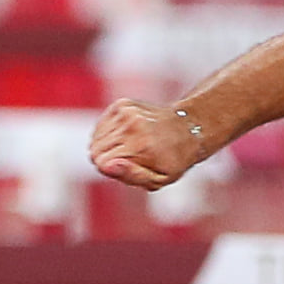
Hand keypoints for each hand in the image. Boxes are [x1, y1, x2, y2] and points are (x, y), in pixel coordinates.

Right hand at [88, 99, 203, 189]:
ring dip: (107, 146)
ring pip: (96, 137)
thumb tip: (108, 166)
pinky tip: (127, 134)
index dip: (111, 170)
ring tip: (130, 146)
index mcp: (141, 147)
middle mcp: (132, 127)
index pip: (101, 163)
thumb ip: (132, 176)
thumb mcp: (160, 179)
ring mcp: (127, 112)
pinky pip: (101, 125)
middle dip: (107, 159)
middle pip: (96, 150)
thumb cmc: (173, 160)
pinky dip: (109, 133)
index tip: (127, 167)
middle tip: (129, 158)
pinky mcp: (123, 104)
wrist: (188, 128)